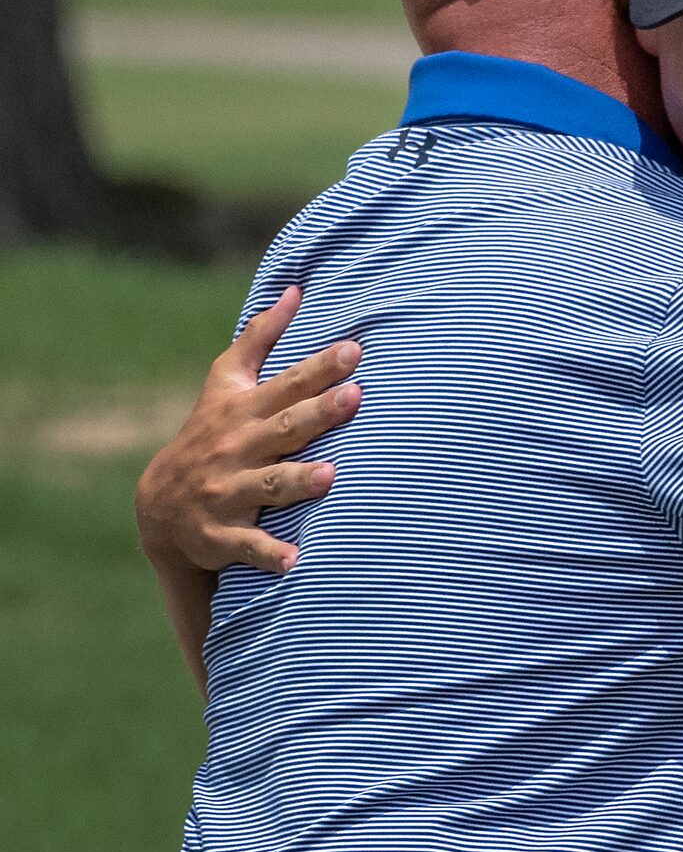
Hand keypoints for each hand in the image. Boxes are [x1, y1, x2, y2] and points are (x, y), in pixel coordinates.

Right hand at [135, 286, 362, 575]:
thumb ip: (261, 338)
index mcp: (244, 412)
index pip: (287, 385)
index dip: (319, 368)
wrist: (160, 505)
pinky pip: (248, 546)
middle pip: (283, 428)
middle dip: (317, 413)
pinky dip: (271, 555)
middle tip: (355, 397)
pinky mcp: (222, 534)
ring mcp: (228, 492)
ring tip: (331, 476)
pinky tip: (297, 562)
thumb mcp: (227, 384)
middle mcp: (238, 448)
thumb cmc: (211, 432)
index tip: (355, 351)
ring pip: (268, 485)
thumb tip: (296, 289)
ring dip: (298, 481)